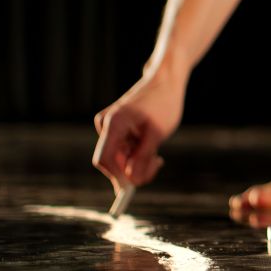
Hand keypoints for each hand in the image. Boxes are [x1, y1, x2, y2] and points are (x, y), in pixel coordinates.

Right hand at [92, 69, 185, 191]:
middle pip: (112, 161)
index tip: (133, 188)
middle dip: (133, 170)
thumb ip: (143, 157)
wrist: (166, 82)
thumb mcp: (157, 134)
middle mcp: (106, 125)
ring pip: (119, 158)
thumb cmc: (164, 104)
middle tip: (157, 165)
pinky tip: (152, 150)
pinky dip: (137, 156)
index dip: (116, 177)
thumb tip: (132, 181)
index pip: (104, 159)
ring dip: (138, 163)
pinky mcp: (116, 130)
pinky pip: (122, 151)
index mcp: (113, 123)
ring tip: (158, 156)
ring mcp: (109, 127)